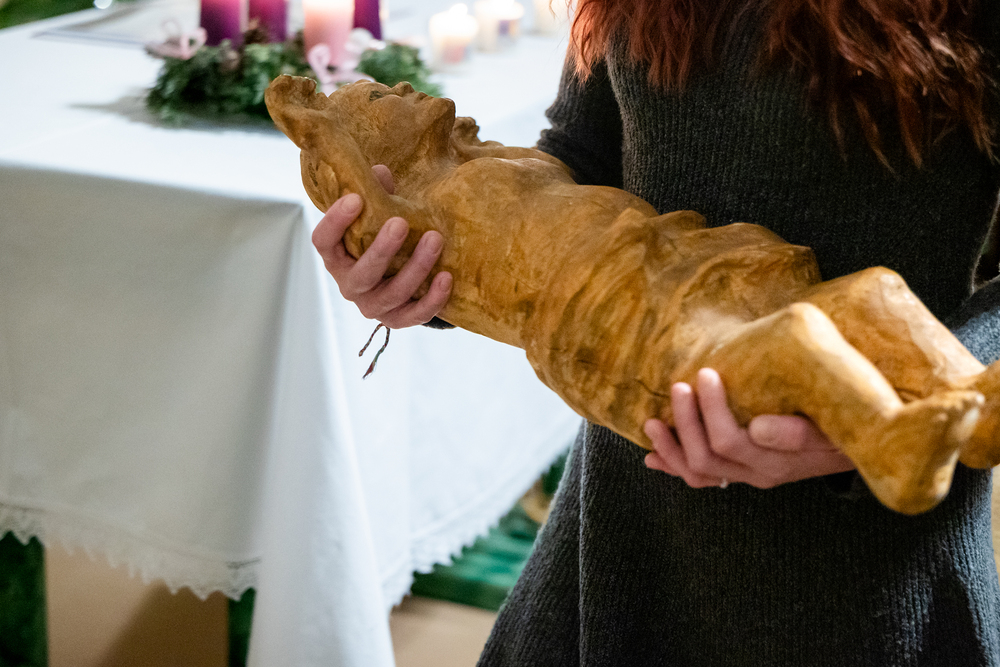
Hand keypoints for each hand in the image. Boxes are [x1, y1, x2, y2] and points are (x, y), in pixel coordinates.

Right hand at [312, 164, 452, 327]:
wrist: (397, 276)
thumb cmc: (381, 239)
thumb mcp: (376, 216)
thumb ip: (376, 194)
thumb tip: (381, 172)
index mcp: (336, 257)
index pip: (323, 241)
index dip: (335, 221)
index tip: (355, 198)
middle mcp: (350, 286)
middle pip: (362, 274)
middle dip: (382, 249)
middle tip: (400, 223)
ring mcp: (374, 306)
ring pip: (393, 294)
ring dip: (416, 268)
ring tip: (435, 239)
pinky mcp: (398, 319)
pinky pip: (415, 315)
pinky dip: (432, 299)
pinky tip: (446, 277)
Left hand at [643, 368, 853, 488]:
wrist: (854, 447)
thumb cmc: (843, 427)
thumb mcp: (833, 426)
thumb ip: (799, 431)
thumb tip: (758, 428)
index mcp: (780, 459)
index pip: (734, 441)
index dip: (712, 410)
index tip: (706, 374)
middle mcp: (761, 473)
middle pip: (709, 455)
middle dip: (687, 420)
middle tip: (679, 386)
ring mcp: (748, 476)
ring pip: (699, 472)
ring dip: (671, 447)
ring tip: (651, 423)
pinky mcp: (739, 475)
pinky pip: (701, 479)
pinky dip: (674, 466)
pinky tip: (652, 458)